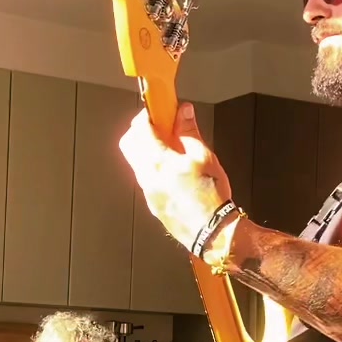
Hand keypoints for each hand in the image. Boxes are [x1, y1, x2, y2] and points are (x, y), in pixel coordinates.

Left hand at [118, 102, 232, 251]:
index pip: (139, 129)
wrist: (212, 232)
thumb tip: (183, 113)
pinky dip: (153, 167)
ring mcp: (147, 191)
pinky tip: (172, 168)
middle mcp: (146, 176)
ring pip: (135, 162)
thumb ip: (189, 132)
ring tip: (171, 148)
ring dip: (146, 149)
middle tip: (161, 126)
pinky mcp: (152, 202)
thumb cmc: (210, 197)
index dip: (148, 115)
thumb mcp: (204, 157)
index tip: (159, 110)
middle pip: (129, 144)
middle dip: (141, 131)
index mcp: (157, 161)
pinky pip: (145, 178)